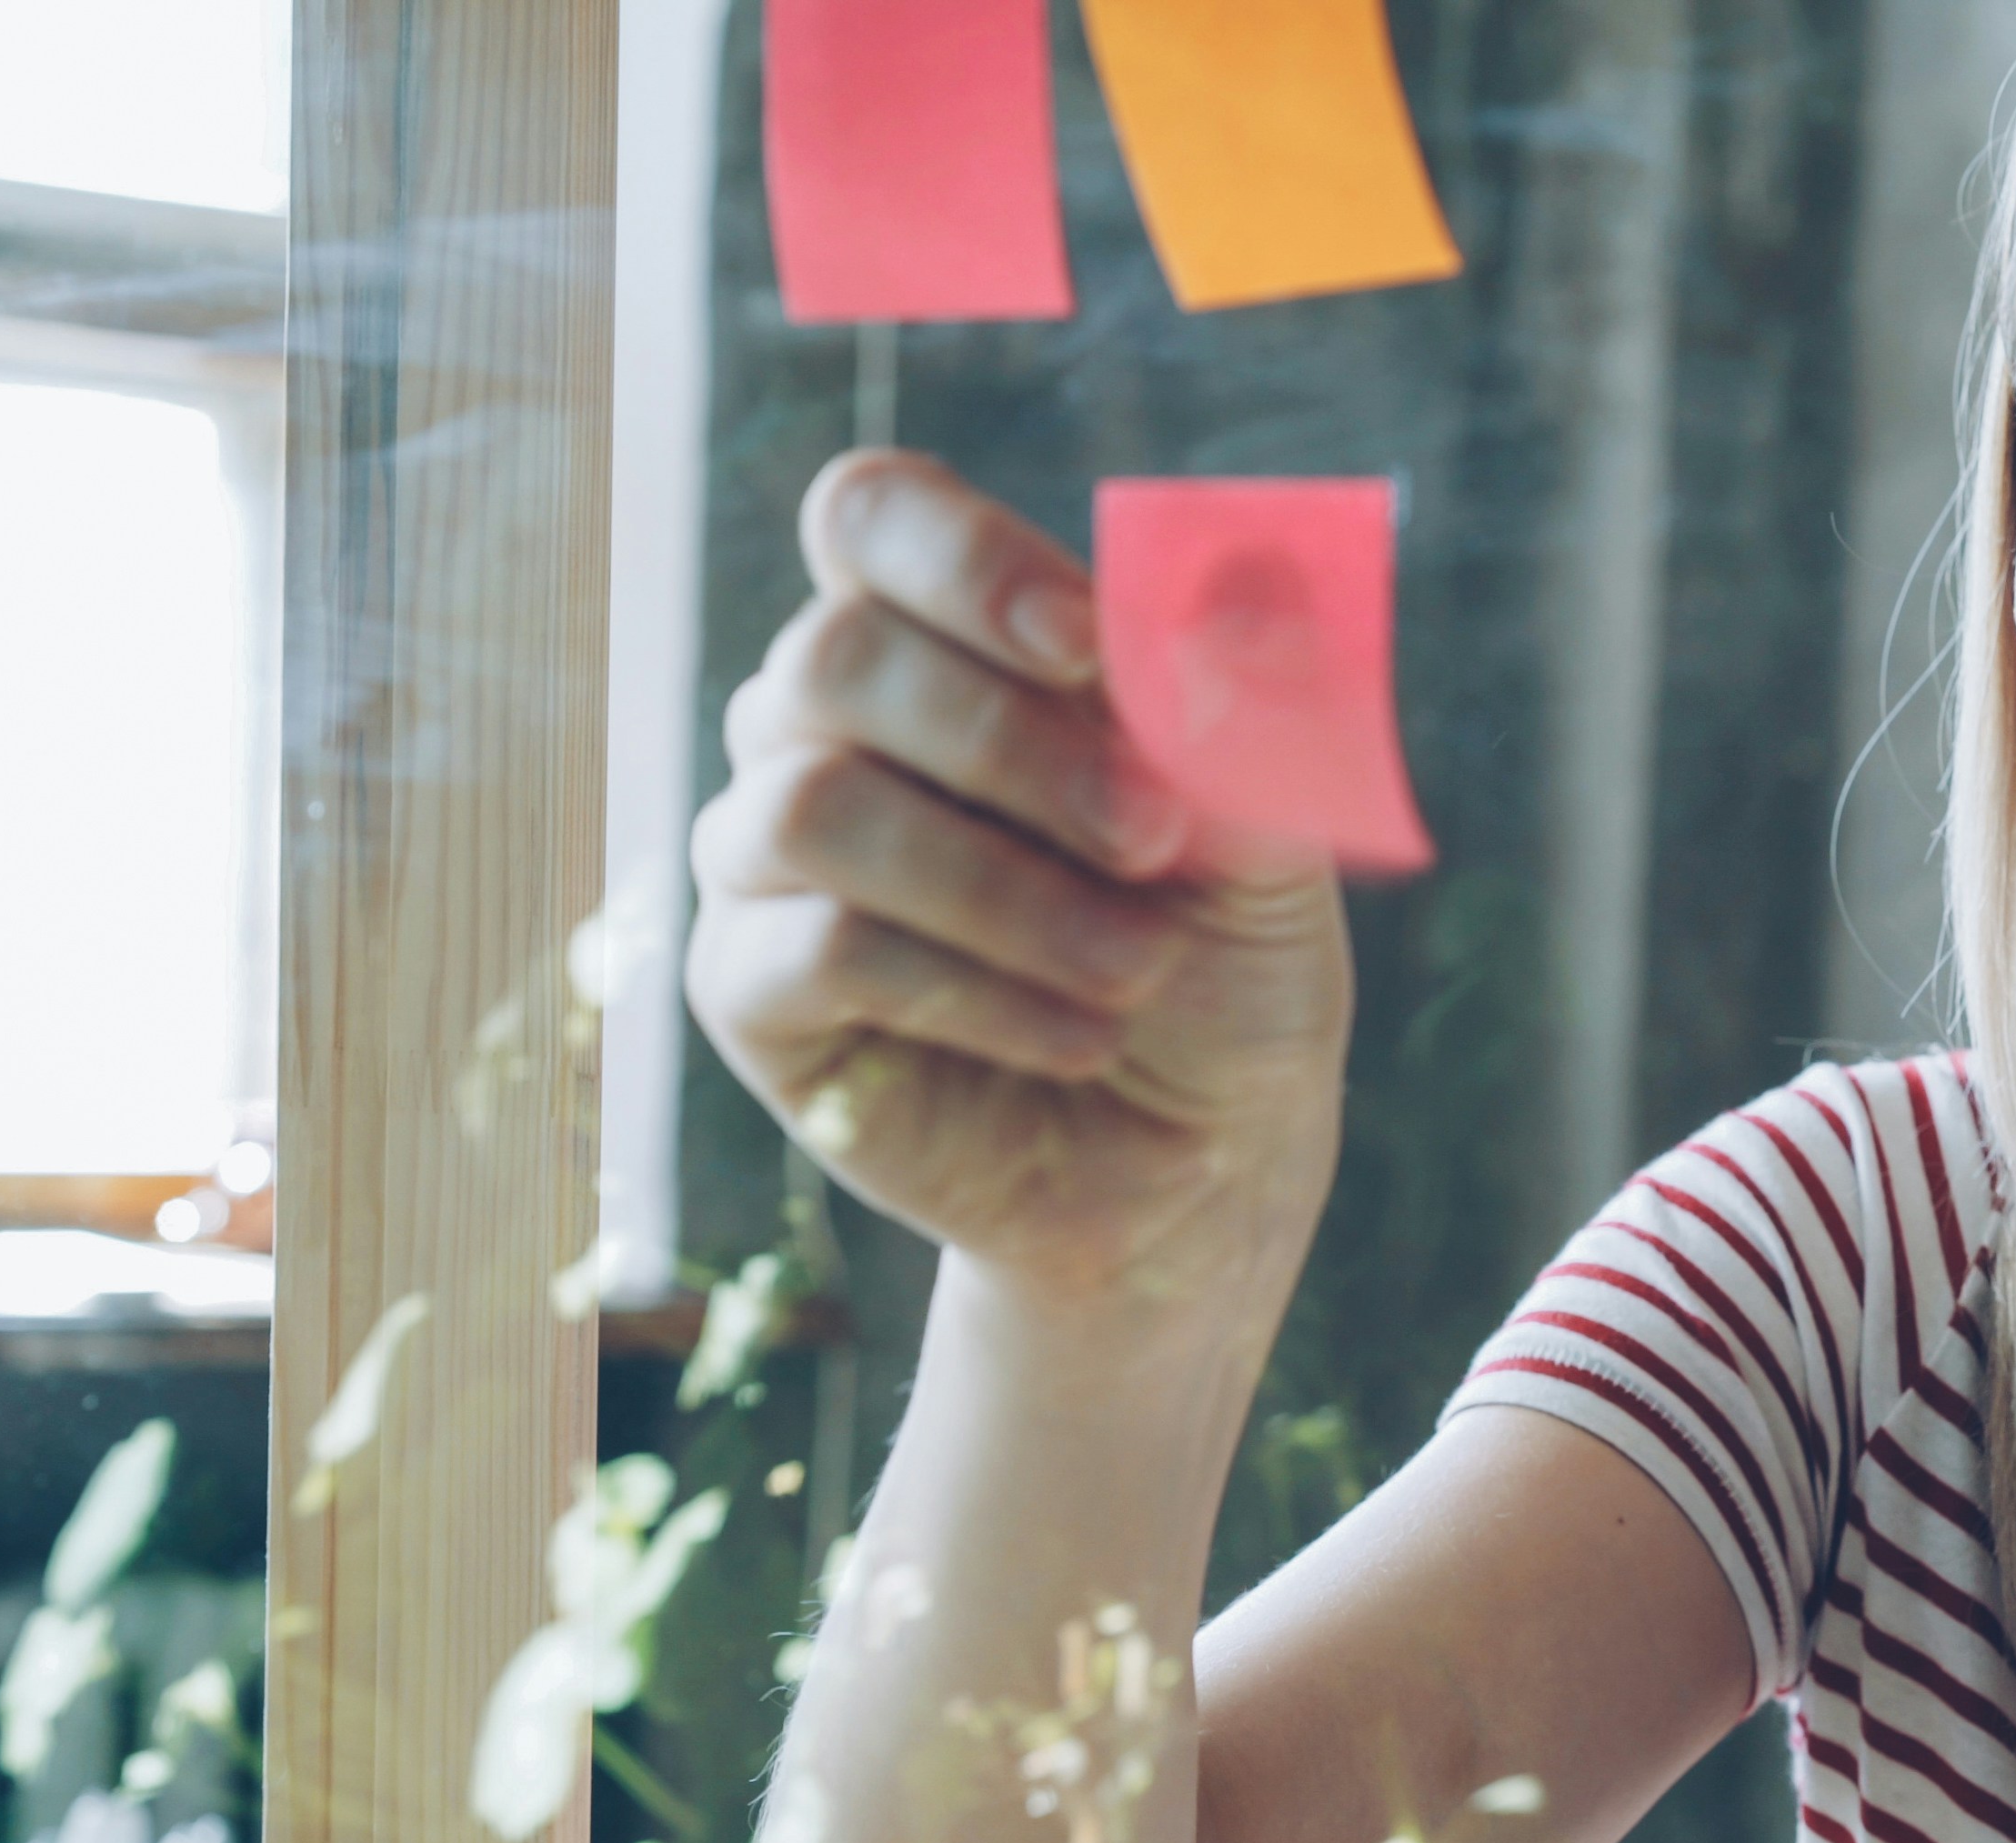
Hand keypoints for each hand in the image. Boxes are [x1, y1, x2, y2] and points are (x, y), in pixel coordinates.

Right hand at [687, 451, 1353, 1307]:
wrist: (1202, 1152)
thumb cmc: (1223, 960)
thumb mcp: (1266, 830)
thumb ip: (1239, 711)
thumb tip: (1248, 583)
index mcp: (946, 641)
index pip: (872, 517)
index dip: (961, 559)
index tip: (1087, 643)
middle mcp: (826, 726)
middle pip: (834, 655)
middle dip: (1012, 746)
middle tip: (1155, 840)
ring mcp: (767, 854)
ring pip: (814, 805)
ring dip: (1004, 890)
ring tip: (1134, 967)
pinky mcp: (749, 989)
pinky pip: (822, 948)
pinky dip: (974, 991)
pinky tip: (1080, 1034)